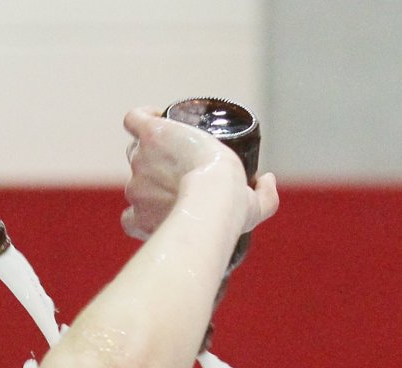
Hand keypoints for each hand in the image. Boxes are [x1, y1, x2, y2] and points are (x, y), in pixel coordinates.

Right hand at [120, 107, 278, 240]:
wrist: (215, 193)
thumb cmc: (226, 213)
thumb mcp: (250, 212)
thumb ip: (265, 201)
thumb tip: (267, 178)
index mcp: (142, 218)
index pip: (134, 211)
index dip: (151, 201)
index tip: (174, 192)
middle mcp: (136, 191)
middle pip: (139, 174)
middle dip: (159, 169)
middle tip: (188, 163)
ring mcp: (140, 163)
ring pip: (139, 149)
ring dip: (155, 144)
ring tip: (181, 140)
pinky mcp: (148, 136)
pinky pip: (134, 121)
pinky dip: (144, 115)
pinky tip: (159, 115)